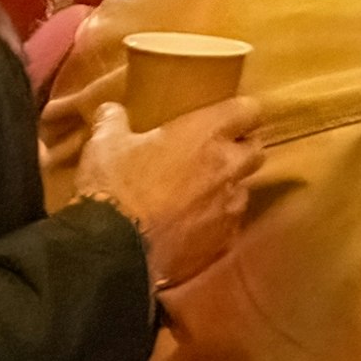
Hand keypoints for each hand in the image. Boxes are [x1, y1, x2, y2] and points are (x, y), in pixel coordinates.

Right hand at [79, 95, 263, 289]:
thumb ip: (113, 122)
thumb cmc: (115, 188)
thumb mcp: (105, 146)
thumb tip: (111, 110)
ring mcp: (228, 206)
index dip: (242, 112)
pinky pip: (230, 224)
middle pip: (256, 150)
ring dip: (228, 188)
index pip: (248, 110)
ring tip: (201, 192)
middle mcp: (227, 167)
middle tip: (214, 153)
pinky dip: (216, 221)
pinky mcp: (222, 241)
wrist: (114, 250)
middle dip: (241, 149)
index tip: (228, 115)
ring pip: (244, 189)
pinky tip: (193, 224)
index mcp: (206, 134)